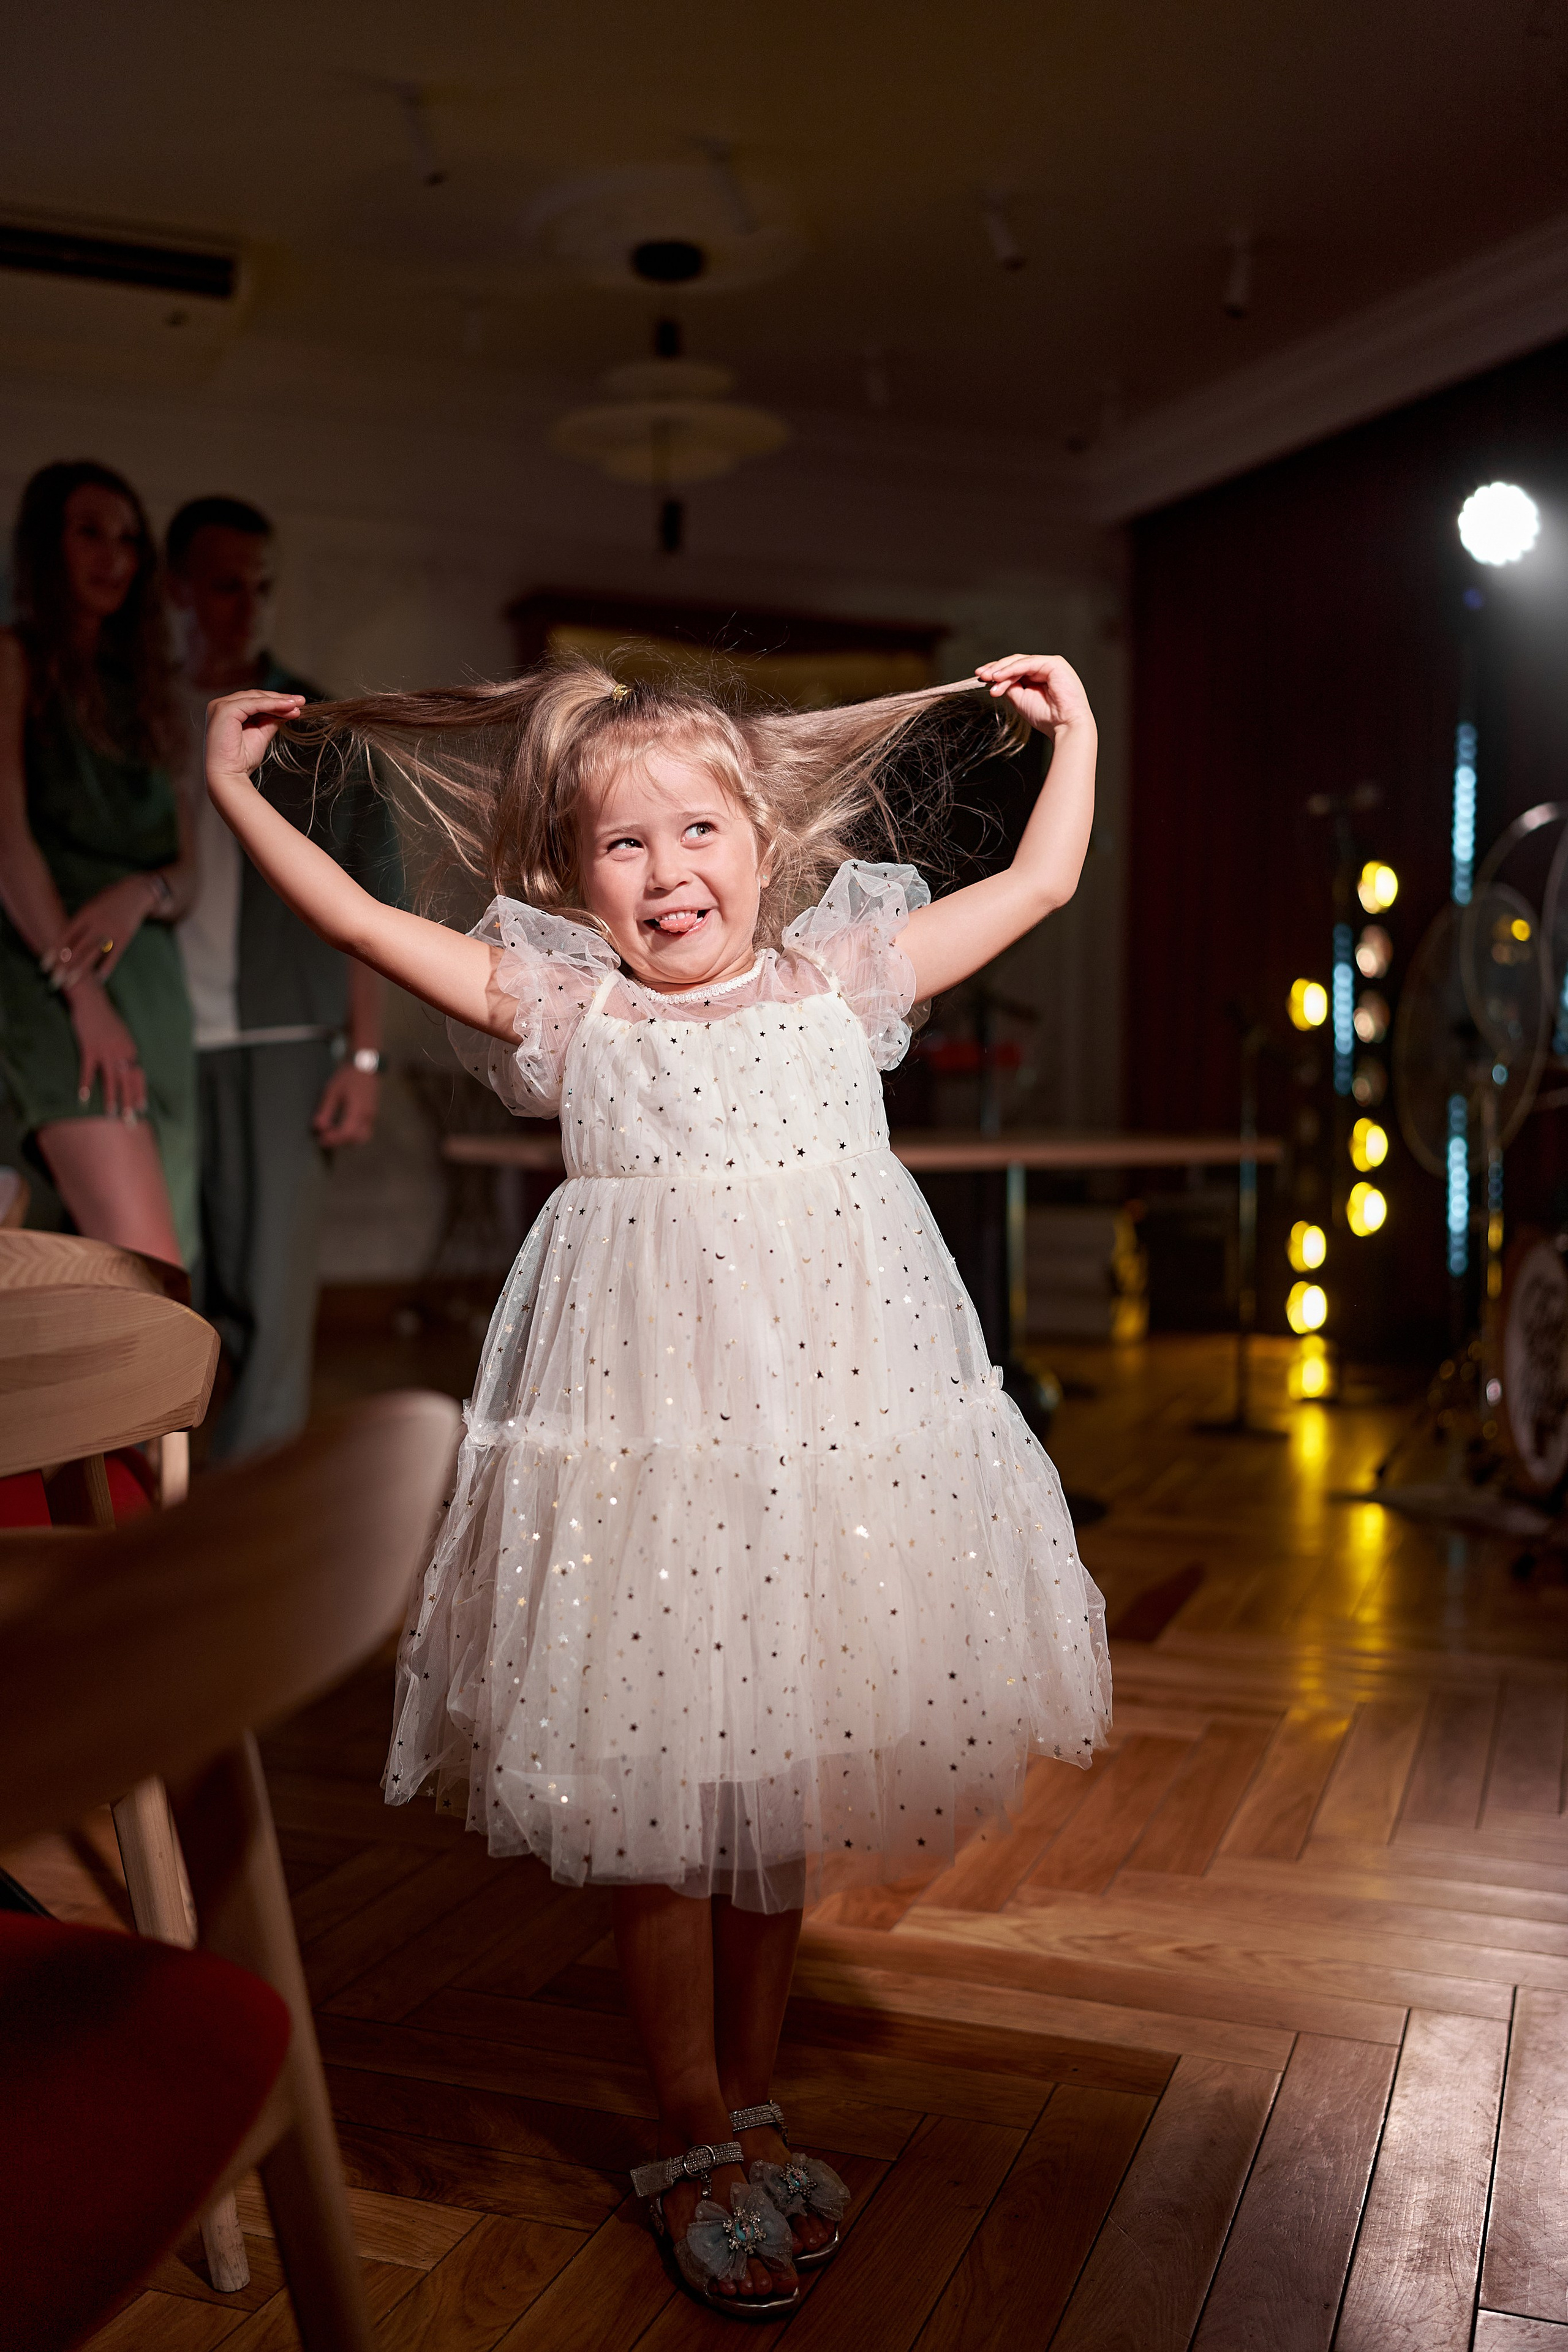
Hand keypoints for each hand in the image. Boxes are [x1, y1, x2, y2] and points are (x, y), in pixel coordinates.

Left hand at [45, 873, 160, 989]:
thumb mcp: (90, 905)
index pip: (66, 936)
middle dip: (64, 966)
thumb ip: (79, 922)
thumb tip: (65, 941)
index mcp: (86, 913)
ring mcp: (112, 931)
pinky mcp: (125, 938)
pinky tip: (98, 979)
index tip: (45, 965)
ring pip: (93, 954)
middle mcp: (98, 923)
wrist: (135, 893)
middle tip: (55, 980)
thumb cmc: (109, 899)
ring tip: (71, 983)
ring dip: (81, 970)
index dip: (54, 951)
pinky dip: (106, 968)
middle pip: (77, 948)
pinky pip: (114, 956)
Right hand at [68, 979, 146, 1120]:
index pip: (138, 1077)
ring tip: (110, 1114)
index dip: (140, 1093)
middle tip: (130, 1121)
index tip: (142, 1109)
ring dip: (111, 1098)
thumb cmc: (106, 1019)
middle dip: (129, 1103)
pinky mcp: (90, 1048)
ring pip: (110, 1079)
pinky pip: (88, 1070)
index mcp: (130, 1051)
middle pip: (127, 1082)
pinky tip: (83, 1097)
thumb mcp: (122, 1036)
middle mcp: (122, 1053)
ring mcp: (106, 1052)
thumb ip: (124, 1052)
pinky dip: (85, 1084)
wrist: (93, 1002)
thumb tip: (127, 1066)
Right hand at [205, 688, 306, 794]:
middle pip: (256, 696)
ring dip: (279, 702)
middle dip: (280, 699)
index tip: (297, 705)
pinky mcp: (225, 709)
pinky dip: (273, 705)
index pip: (254, 700)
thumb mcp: (261, 734)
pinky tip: (288, 707)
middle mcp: (220, 705)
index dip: (276, 701)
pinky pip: (254, 704)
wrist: (229, 776)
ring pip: (256, 698)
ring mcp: (221, 706)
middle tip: (301, 702)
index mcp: (227, 711)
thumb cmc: (241, 761)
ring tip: (297, 707)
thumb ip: (271, 720)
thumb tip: (288, 710)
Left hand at [313, 1062, 379, 1147]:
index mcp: (358, 1109)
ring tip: (333, 1133)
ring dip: (347, 1140)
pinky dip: (353, 1135)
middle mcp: (367, 1116)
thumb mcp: (332, 1091)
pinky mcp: (372, 1116)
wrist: (364, 1067)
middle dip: (339, 1142)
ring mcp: (372, 1117)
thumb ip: (325, 1111)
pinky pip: (364, 1132)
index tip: (321, 1139)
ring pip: (361, 1138)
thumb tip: (319, 1128)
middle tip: (325, 1137)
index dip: (333, 1139)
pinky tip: (341, 1128)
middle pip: (355, 1139)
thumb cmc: (348, 1077)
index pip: (347, 1133)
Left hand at [975, 654, 1094, 737]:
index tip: (981, 678)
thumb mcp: (1021, 700)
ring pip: (1019, 662)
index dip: (997, 672)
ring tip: (988, 679)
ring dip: (1001, 670)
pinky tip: (999, 676)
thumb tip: (994, 679)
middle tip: (980, 676)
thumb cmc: (1048, 717)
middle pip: (1015, 663)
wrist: (1065, 726)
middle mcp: (1045, 668)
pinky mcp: (1054, 663)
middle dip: (996, 669)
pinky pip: (1027, 663)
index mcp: (1039, 676)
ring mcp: (1050, 664)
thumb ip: (1009, 687)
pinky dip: (1011, 669)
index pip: (1014, 669)